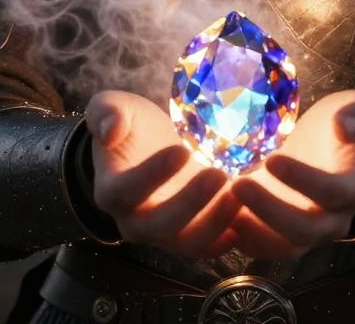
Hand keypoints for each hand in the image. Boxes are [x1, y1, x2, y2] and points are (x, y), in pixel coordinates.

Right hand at [85, 90, 237, 257]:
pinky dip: (232, 232)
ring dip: (216, 221)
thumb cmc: (131, 127)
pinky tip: (250, 207)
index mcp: (112, 192)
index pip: (128, 191)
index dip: (153, 174)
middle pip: (162, 225)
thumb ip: (105, 112)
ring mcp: (166, 236)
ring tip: (240, 191)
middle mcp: (136, 223)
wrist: (150, 150)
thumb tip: (109, 129)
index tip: (181, 150)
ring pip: (190, 243)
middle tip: (219, 173)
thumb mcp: (114, 108)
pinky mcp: (193, 237)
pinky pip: (213, 246)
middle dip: (192, 202)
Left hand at [230, 89, 354, 259]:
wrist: (330, 147)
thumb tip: (345, 126)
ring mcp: (308, 233)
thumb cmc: (342, 123)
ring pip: (283, 246)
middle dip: (269, 209)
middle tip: (237, 184)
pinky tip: (219, 214)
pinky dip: (241, 238)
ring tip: (223, 201)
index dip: (303, 180)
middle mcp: (334, 219)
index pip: (333, 192)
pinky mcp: (283, 236)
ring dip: (252, 229)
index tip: (272, 159)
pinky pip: (264, 248)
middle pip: (305, 228)